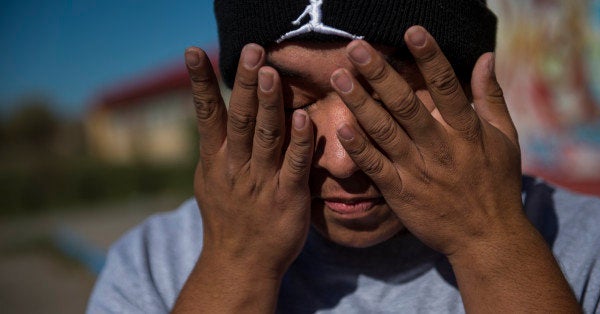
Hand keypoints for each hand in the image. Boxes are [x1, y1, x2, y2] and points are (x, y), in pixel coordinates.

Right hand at [185, 44, 313, 276]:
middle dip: (244, 84)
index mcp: (216, 160)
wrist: (241, 263)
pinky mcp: (287, 197)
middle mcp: (236, 167)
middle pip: (239, 118)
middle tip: (252, 51)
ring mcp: (262, 182)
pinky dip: (298, 142)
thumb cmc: (228, 217)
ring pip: (265, 136)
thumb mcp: (211, 180)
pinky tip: (302, 118)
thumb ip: (216, 146)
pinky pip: (294, 166)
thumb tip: (213, 111)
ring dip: (269, 104)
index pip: (206, 114)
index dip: (200, 82)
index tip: (195, 52)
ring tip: (270, 73)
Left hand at [329, 26, 522, 256]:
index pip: (447, 87)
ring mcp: (418, 171)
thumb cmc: (497, 184)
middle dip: (380, 74)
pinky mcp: (401, 193)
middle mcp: (440, 148)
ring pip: (384, 132)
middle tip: (356, 48)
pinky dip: (359, 148)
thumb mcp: (504, 138)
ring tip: (339, 78)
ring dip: (360, 103)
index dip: (430, 58)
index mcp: (467, 132)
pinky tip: (341, 127)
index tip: (412, 31)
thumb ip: (491, 96)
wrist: (487, 238)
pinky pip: (376, 168)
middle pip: (406, 105)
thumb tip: (485, 56)